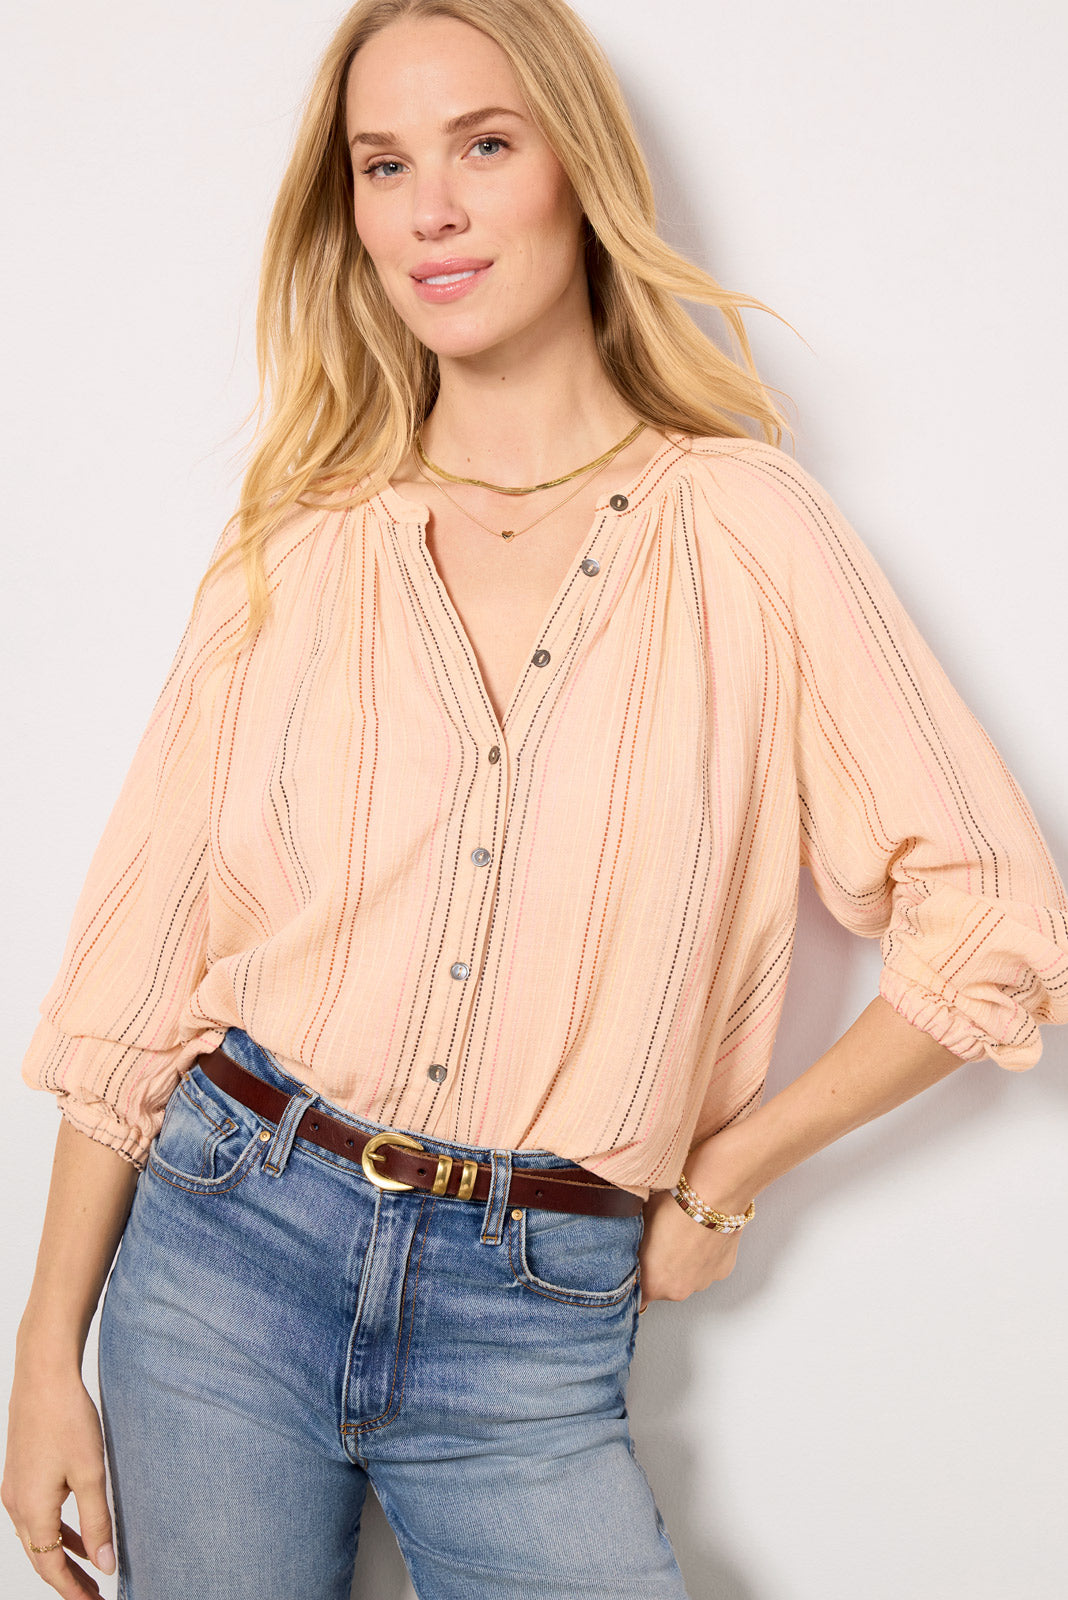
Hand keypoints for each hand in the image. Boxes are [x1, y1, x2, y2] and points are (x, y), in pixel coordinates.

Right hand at [2, 1359, 115, 1596]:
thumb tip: (104, 1566)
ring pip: (39, 1536)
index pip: (51, 1567)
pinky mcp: (21, 1473)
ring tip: (89, 1571)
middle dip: (68, 1579)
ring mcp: (15, 1489)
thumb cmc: (68, 1420)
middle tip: (93, 1596)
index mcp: (33, 1511)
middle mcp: (17, 1505)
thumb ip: (98, 1522)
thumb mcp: (91, 1474)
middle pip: (42, 1556)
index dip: (72, 1591)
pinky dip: (57, 1530)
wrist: (43, 1377)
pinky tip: (76, 1530)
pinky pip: (38, 1515)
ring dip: (63, 1555)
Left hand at [637, 1186, 742, 1310]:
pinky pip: (707, 1268)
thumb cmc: (674, 1208)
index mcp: (653, 1284)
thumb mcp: (639, 1223)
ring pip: (687, 1277)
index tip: (635, 1270)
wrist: (711, 1197)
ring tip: (682, 1236)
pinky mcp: (722, 1270)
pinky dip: (703, 1257)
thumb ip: (633, 1243)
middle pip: (663, 1287)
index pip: (637, 1297)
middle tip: (660, 1244)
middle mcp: (679, 1290)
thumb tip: (628, 1242)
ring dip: (683, 1263)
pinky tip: (700, 1236)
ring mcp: (703, 1282)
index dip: (635, 1282)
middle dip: (659, 1269)